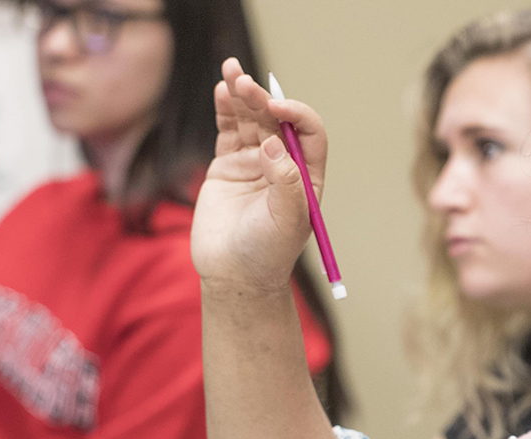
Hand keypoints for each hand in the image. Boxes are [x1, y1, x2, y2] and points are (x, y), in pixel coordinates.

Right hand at [191, 57, 327, 294]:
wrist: (233, 275)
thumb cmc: (267, 254)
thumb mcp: (286, 221)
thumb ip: (285, 182)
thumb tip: (275, 144)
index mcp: (306, 176)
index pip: (309, 133)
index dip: (296, 116)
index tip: (277, 110)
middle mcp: (283, 165)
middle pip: (276, 120)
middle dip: (262, 99)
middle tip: (244, 82)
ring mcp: (255, 163)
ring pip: (250, 120)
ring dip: (242, 95)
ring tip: (231, 71)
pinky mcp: (227, 166)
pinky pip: (228, 131)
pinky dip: (225, 110)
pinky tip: (221, 90)